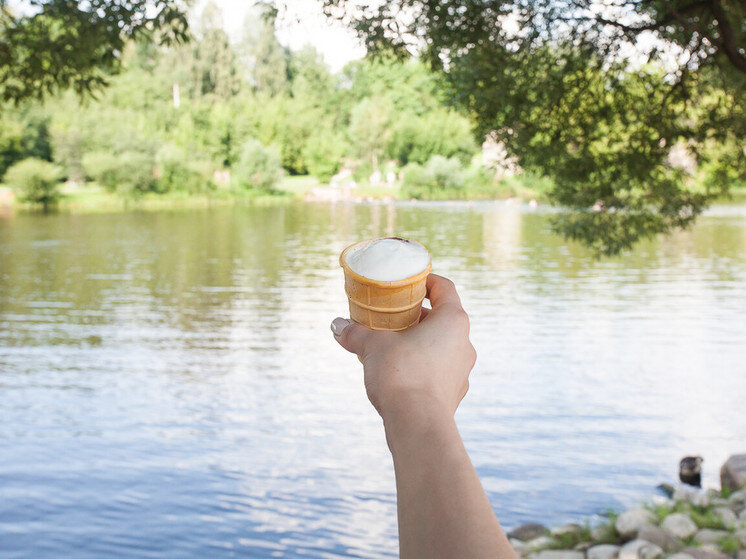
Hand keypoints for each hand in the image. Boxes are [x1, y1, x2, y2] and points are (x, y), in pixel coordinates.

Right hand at [331, 274, 476, 425]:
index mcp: (453, 321)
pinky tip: (397, 373)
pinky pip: (437, 370)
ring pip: (440, 346)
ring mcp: (461, 370)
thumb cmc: (401, 375)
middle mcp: (464, 343)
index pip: (444, 288)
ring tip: (389, 346)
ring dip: (417, 342)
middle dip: (414, 316)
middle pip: (441, 318)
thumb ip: (356, 333)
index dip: (426, 281)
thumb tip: (337, 326)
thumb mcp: (372, 347)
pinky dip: (419, 366)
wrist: (417, 426)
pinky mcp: (453, 393)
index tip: (407, 283)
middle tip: (390, 316)